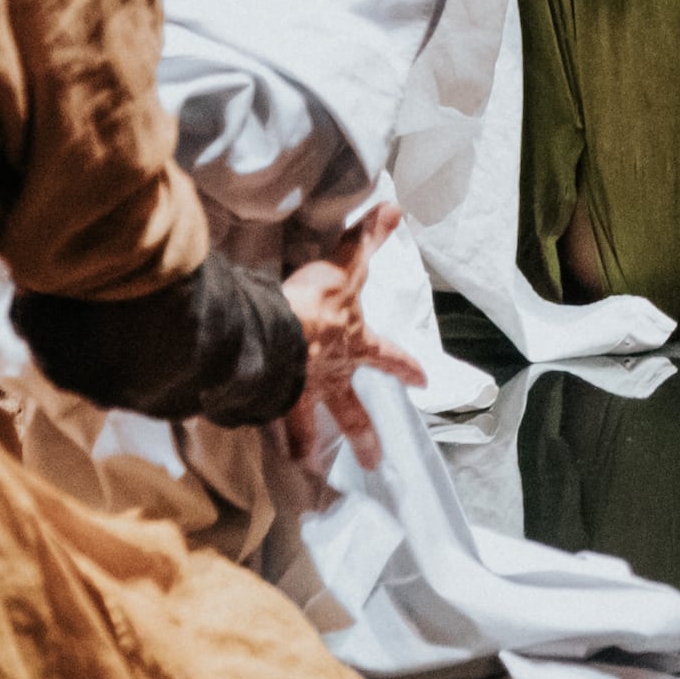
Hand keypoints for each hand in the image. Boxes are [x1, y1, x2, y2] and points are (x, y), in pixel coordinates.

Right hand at [277, 209, 427, 464]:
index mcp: (354, 346)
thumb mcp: (345, 266)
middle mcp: (331, 376)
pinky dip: (263, 426)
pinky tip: (254, 435)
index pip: (389, 357)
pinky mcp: (270, 398)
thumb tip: (394, 207)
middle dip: (364, 439)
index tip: (425, 382)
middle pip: (353, 412)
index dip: (407, 367)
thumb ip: (366, 239)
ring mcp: (301, 392)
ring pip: (307, 427)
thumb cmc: (315, 304)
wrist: (275, 334)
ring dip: (307, 449)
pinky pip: (268, 415)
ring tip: (307, 471)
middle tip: (375, 465)